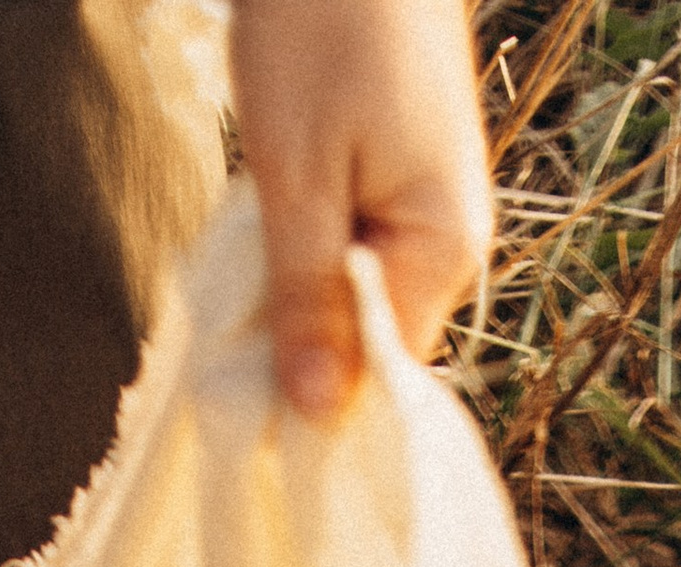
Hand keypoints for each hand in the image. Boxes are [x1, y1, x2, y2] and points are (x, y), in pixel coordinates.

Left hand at [232, 0, 492, 420]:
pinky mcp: (402, 179)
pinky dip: (304, 249)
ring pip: (355, 298)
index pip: (381, 377)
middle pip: (370, 344)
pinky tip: (267, 219)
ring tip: (246, 256)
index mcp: (443, 250)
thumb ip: (308, 295)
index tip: (243, 405)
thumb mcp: (297, 171)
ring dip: (294, 293)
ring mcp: (430, 208)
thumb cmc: (322, 25)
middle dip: (299, 343)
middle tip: (227, 321)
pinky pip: (352, 251)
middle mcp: (452, 242)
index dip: (314, 400)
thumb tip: (317, 414)